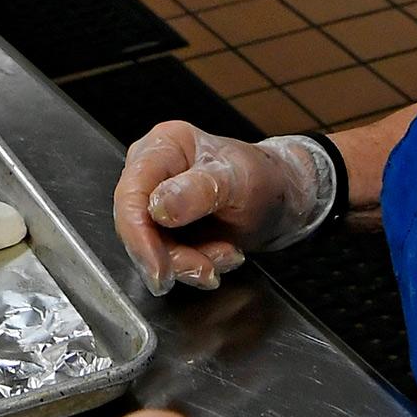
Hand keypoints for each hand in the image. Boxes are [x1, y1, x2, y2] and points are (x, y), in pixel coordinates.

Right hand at [112, 123, 333, 294]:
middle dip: (172, 256)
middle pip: (138, 226)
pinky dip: (197, 264)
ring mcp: (158, 200)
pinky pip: (169, 256)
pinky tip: (224, 255)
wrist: (286, 199)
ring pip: (153, 247)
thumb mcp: (238, 180)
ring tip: (228, 255)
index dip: (138, 236)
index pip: (131, 194)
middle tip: (206, 270)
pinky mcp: (168, 227)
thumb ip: (199, 191)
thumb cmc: (266, 178)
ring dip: (190, 263)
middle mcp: (153, 172)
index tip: (160, 269)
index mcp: (164, 146)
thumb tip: (157, 208)